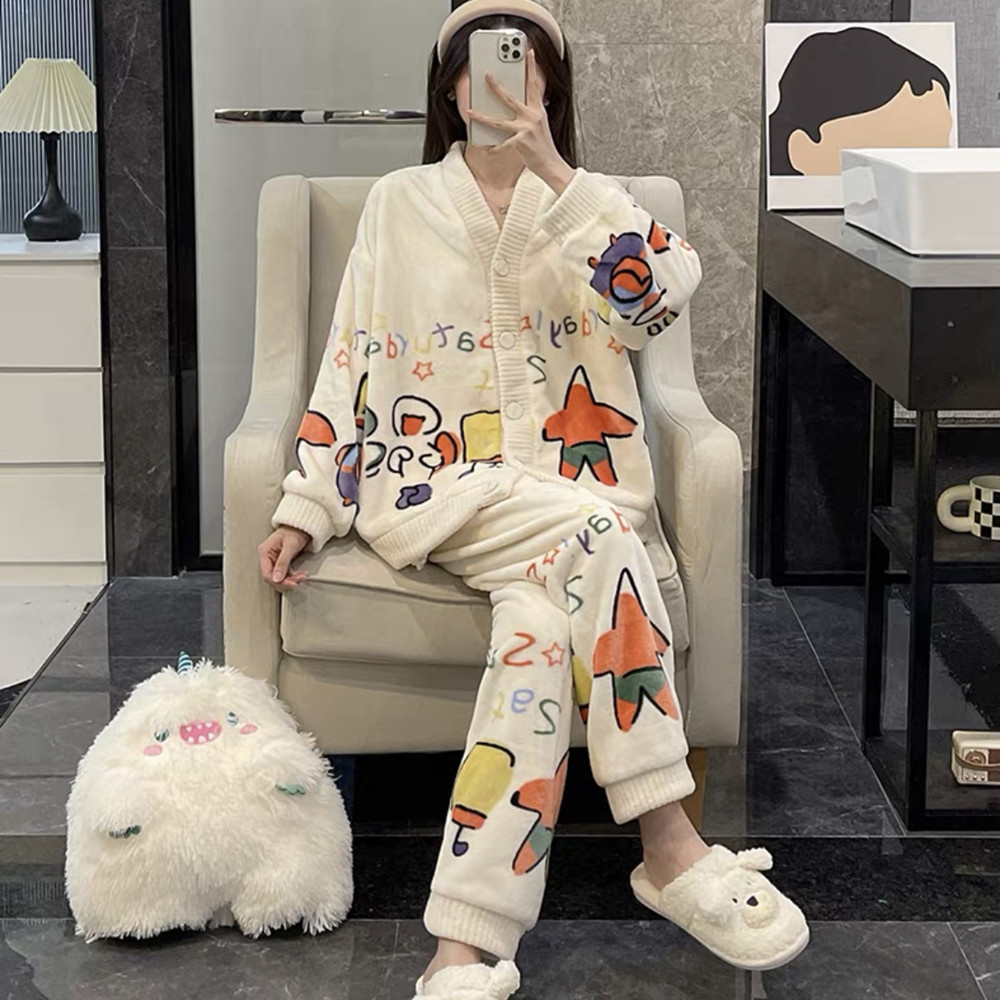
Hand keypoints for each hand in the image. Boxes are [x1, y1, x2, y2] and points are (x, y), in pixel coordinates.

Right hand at [258, 527, 310, 590]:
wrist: (303, 526)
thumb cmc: (295, 530)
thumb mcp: (290, 546)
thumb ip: (283, 562)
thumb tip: (276, 577)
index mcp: (265, 552)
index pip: (267, 573)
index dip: (278, 581)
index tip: (291, 583)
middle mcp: (268, 557)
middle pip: (272, 578)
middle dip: (286, 582)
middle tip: (299, 580)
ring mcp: (274, 561)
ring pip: (278, 578)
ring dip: (290, 581)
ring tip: (301, 577)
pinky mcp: (281, 563)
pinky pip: (284, 575)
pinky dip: (292, 577)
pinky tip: (299, 576)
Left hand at [469, 49, 574, 190]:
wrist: (551, 164)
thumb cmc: (543, 146)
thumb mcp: (540, 125)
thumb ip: (529, 114)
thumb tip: (516, 106)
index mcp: (538, 110)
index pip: (534, 85)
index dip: (532, 67)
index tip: (529, 53)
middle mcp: (532, 117)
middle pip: (510, 98)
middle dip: (496, 86)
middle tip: (486, 75)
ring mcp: (526, 129)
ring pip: (499, 121)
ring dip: (482, 117)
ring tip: (470, 112)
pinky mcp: (521, 143)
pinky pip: (501, 145)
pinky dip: (492, 149)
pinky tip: (484, 149)